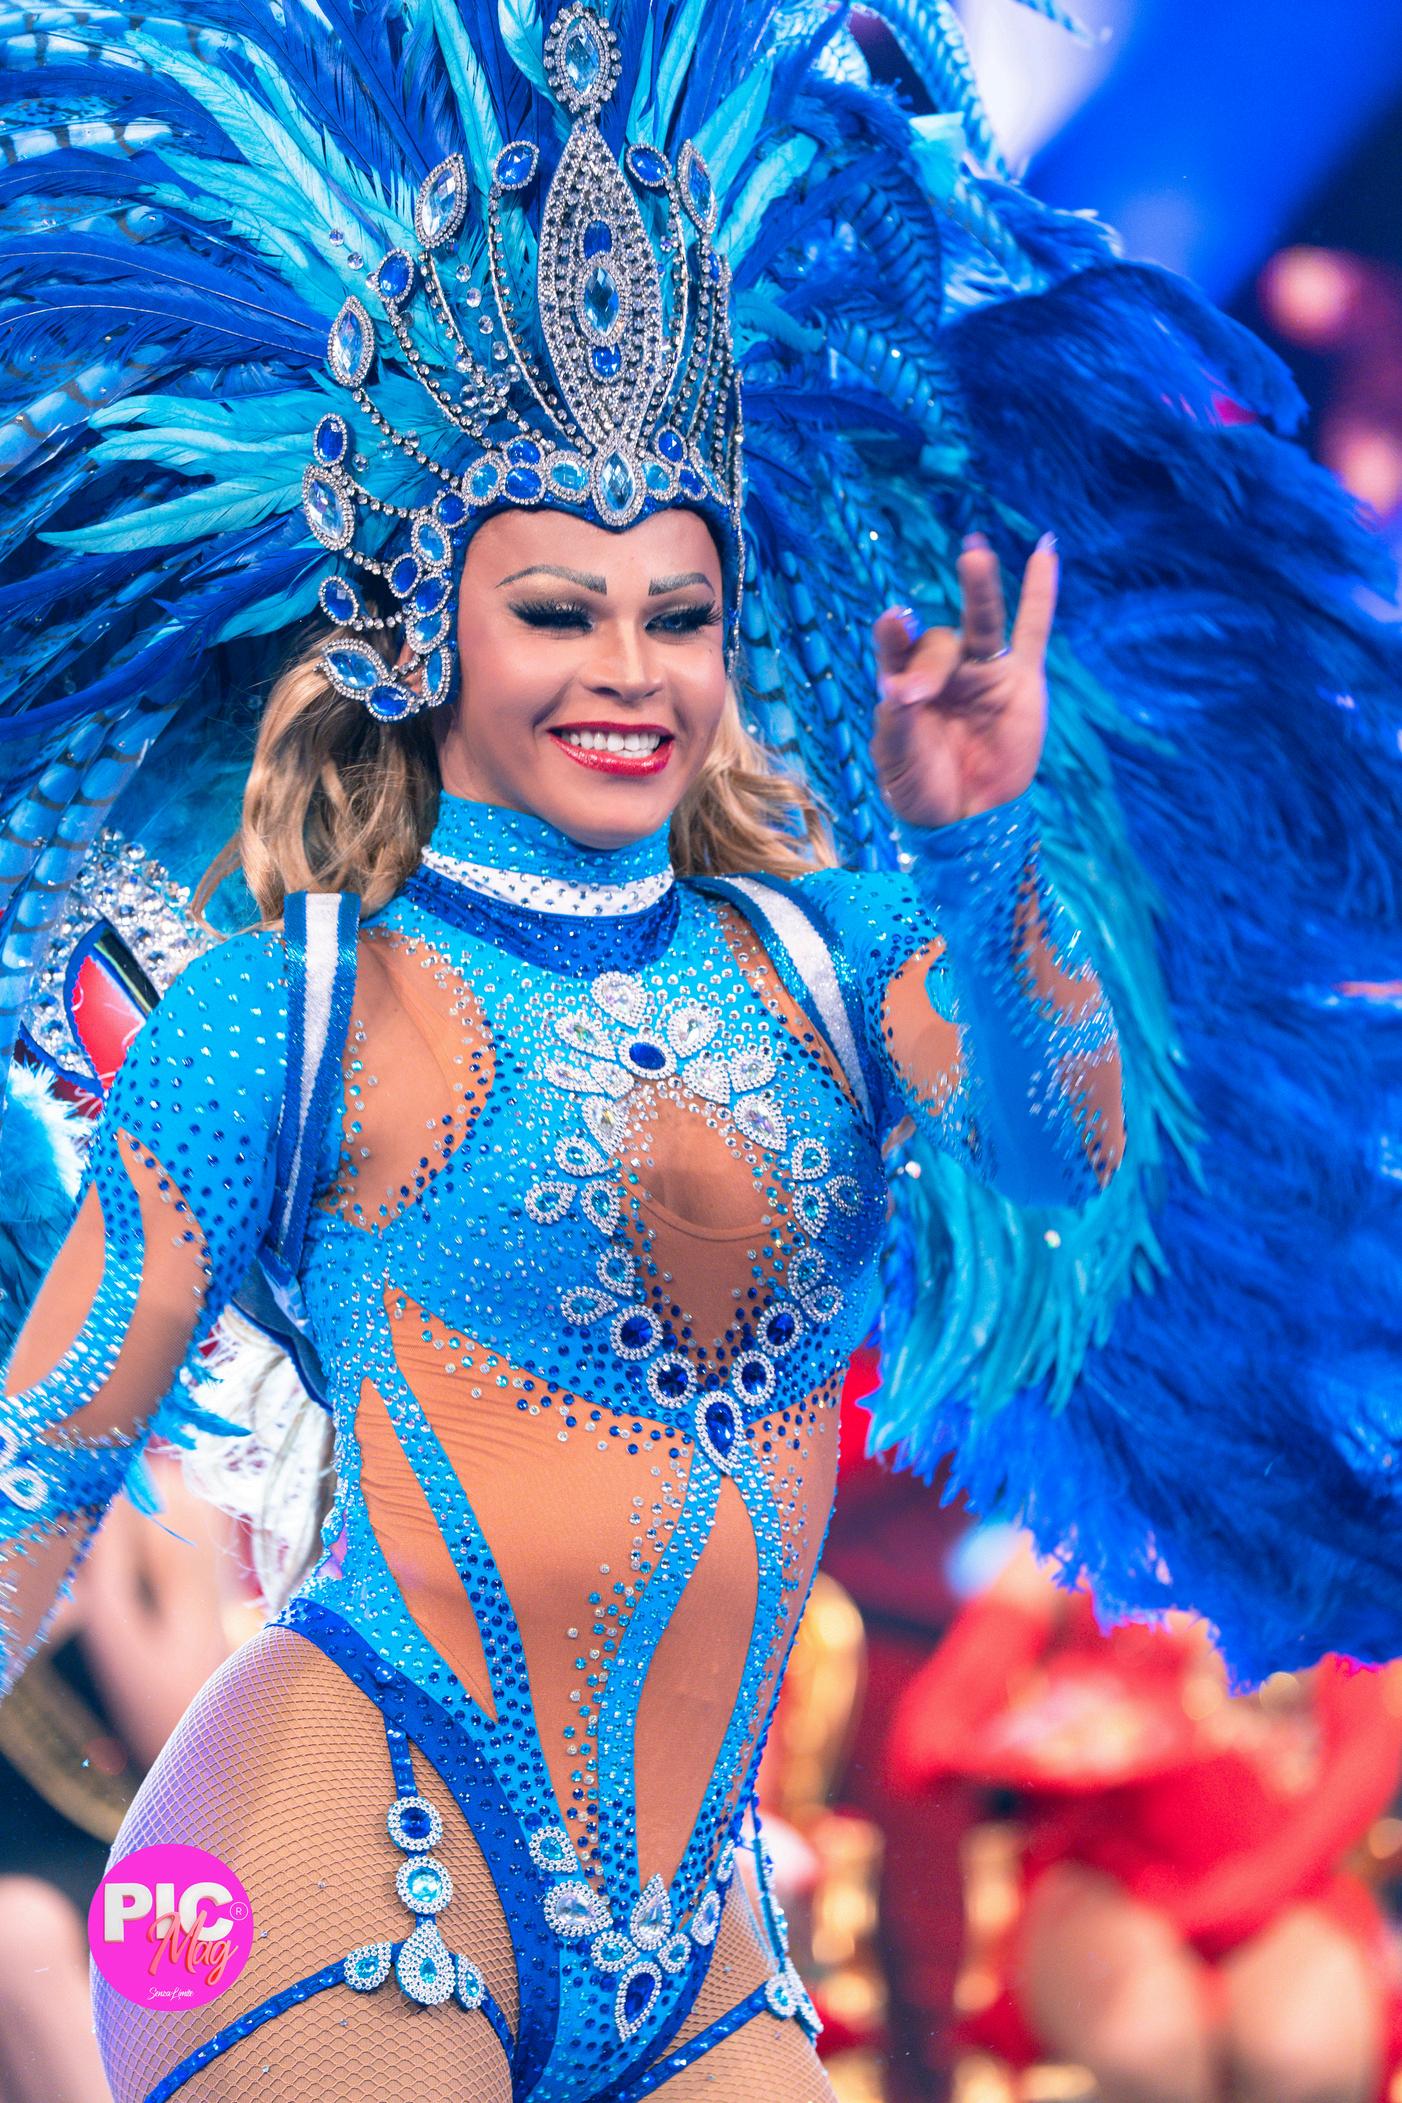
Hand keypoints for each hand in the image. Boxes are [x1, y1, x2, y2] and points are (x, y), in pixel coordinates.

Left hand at [870, 532, 1058, 828]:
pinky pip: (1033, 630)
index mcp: (904, 685)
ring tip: (973, 553)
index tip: (893, 623)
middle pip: (938, 645)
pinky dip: (1040, 593)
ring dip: (978, 587)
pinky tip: (1044, 551)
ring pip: (981, 623)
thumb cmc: (921, 791)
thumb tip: (897, 688)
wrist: (967, 821)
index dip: (894, 639)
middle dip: (930, 665)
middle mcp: (942, 671)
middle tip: (918, 693)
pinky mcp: (1020, 681)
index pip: (896, 650)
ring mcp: (983, 672)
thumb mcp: (899, 762)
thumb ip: (898, 722)